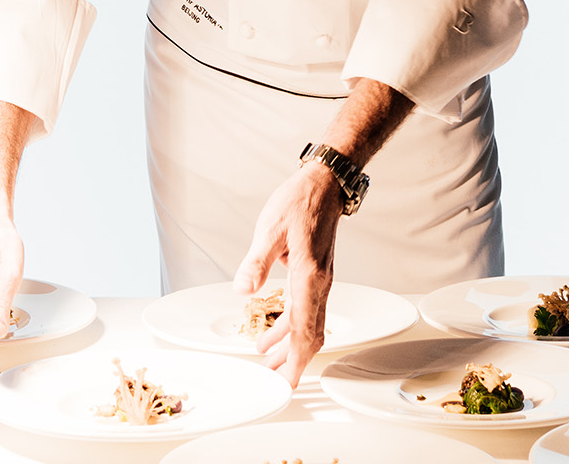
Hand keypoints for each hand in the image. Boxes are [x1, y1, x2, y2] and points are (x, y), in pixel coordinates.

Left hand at [233, 160, 343, 386]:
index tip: (285, 382)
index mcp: (309, 277)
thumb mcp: (270, 229)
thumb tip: (243, 289)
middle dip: (292, 362)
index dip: (293, 360)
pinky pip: (307, 310)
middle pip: (310, 336)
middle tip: (275, 382)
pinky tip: (274, 329)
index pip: (303, 330)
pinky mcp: (315, 275)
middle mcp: (319, 284)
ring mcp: (320, 281)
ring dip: (289, 346)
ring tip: (267, 359)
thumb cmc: (300, 202)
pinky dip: (291, 326)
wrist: (324, 185)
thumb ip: (256, 262)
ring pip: (309, 325)